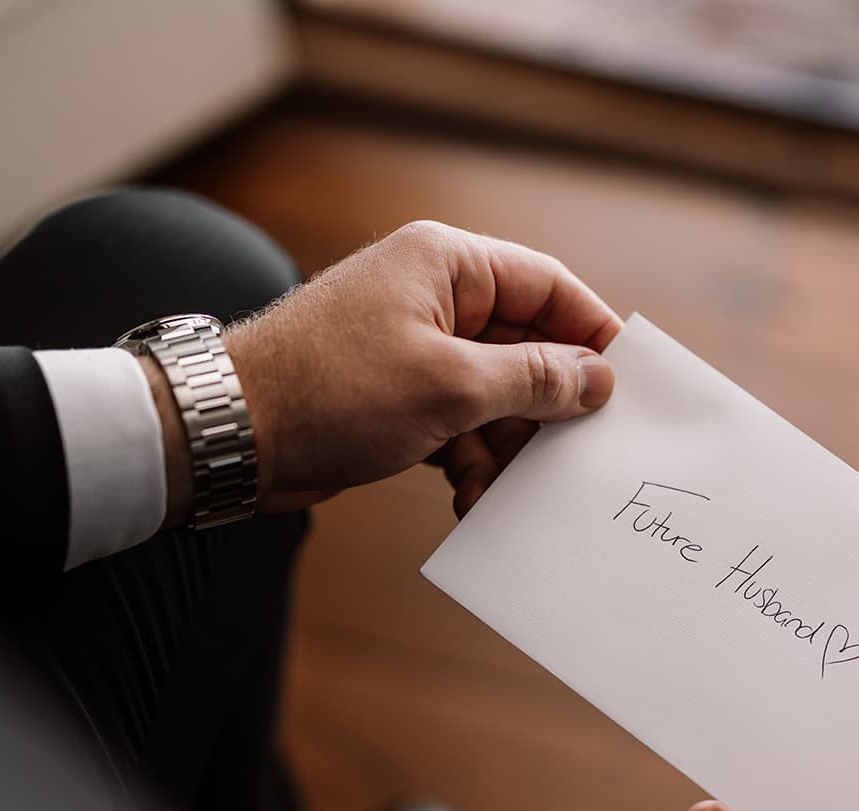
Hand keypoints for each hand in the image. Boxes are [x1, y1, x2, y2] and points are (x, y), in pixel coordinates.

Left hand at [222, 221, 619, 513]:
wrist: (231, 433)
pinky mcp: (395, 397)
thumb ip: (533, 380)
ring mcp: (413, 349)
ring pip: (494, 397)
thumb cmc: (331, 389)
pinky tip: (468, 496)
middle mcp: (434, 299)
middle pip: (526, 349)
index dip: (592, 335)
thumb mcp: (450, 385)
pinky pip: (458, 424)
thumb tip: (598, 378)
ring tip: (496, 489)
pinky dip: (469, 459)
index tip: (627, 386)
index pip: (548, 286)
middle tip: (568, 460)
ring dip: (504, 448)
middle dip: (544, 410)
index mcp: (448, 265)